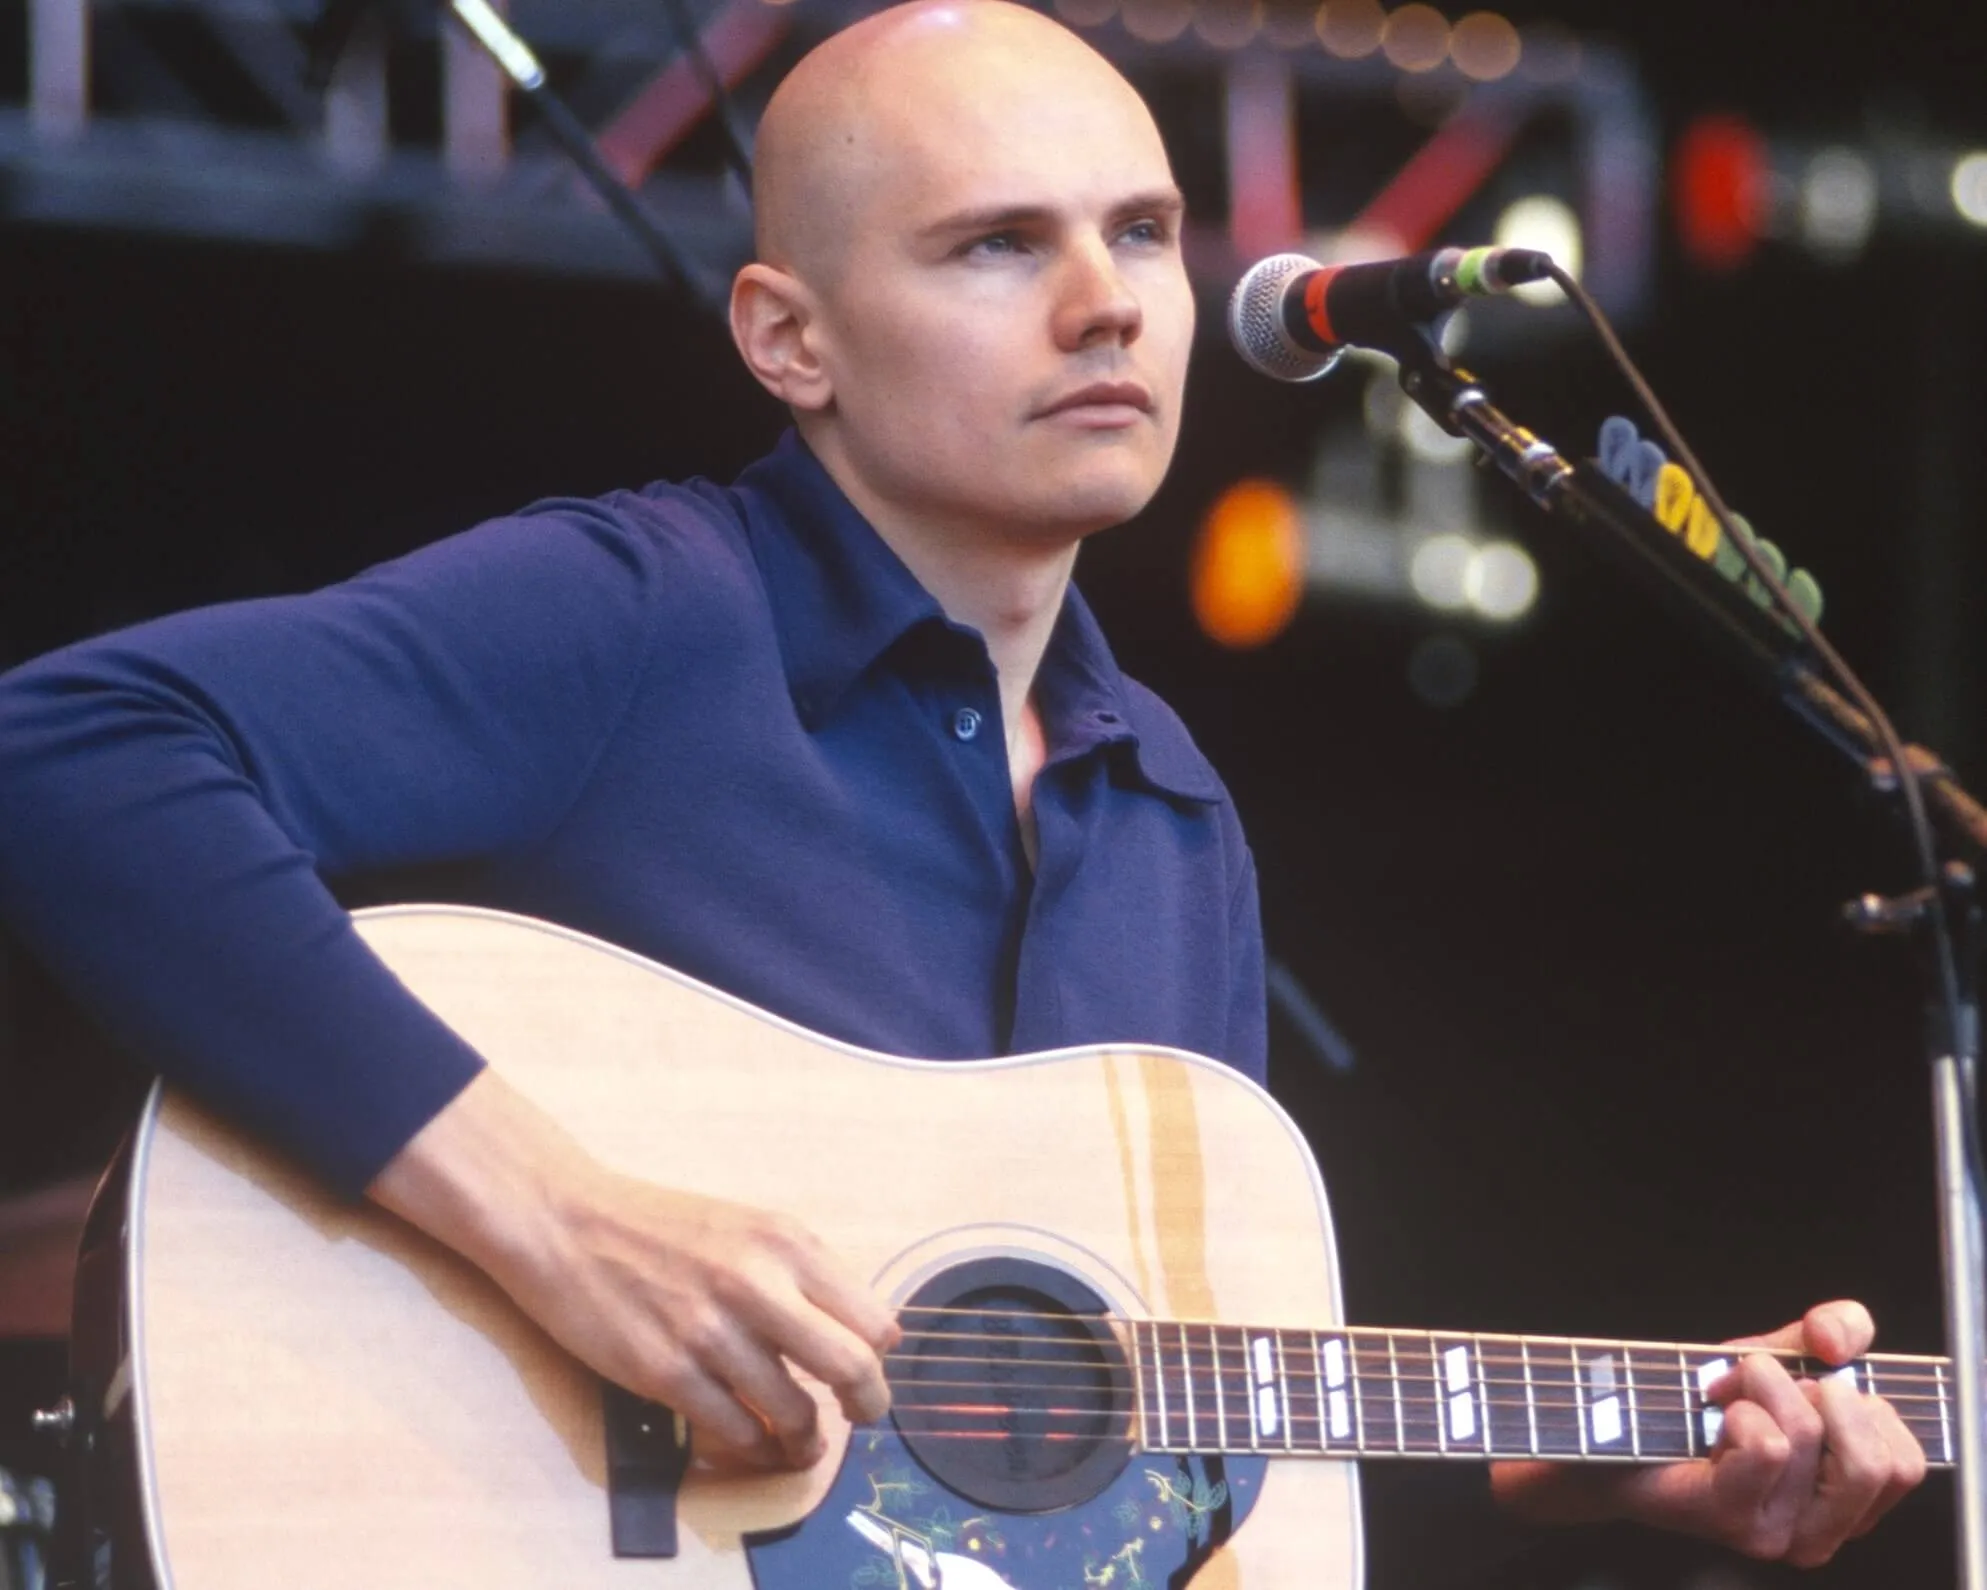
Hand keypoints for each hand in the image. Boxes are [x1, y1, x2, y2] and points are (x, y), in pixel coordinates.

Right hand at [370, 1070, 899, 1469]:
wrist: (568, 1223)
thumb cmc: (662, 1227)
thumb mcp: (749, 1227)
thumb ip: (801, 1275)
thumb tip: (861, 1335)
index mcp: (788, 1243)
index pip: (871, 1320)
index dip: (879, 1357)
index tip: (870, 1371)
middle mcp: (758, 1284)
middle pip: (851, 1368)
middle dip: (867, 1405)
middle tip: (861, 1418)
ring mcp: (711, 1332)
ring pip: (793, 1411)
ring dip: (805, 1439)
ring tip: (801, 1442)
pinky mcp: (665, 1373)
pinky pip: (734, 1430)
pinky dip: (751, 1445)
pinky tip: (751, 1438)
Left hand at [1490, 1300, 1926, 1564]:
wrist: (1612, 1432)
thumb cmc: (1694, 1404)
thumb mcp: (1777, 1358)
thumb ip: (1829, 1335)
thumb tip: (1841, 1335)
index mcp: (1847, 1506)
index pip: (1909, 1462)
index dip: (1867, 1403)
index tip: (1811, 1382)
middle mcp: (1821, 1532)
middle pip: (1877, 1459)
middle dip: (1823, 1395)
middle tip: (1764, 1382)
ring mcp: (1779, 1534)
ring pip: (1814, 1437)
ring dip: (1765, 1385)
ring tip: (1728, 1389)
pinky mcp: (1733, 1518)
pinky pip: (1769, 1445)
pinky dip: (1741, 1407)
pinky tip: (1713, 1414)